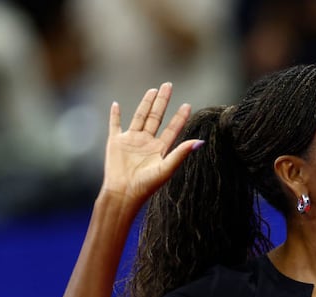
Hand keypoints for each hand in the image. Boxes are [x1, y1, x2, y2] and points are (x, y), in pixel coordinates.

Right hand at [102, 82, 200, 205]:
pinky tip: (116, 104)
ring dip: (145, 103)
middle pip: (156, 117)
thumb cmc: (146, 185)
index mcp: (160, 149)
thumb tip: (201, 142)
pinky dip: (115, 114)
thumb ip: (181, 153)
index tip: (187, 105)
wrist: (123, 193)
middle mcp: (147, 143)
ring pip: (139, 117)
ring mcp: (131, 141)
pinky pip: (114, 125)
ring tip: (153, 90)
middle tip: (168, 85)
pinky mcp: (115, 142)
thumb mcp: (166, 168)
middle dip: (162, 102)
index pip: (172, 129)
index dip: (180, 117)